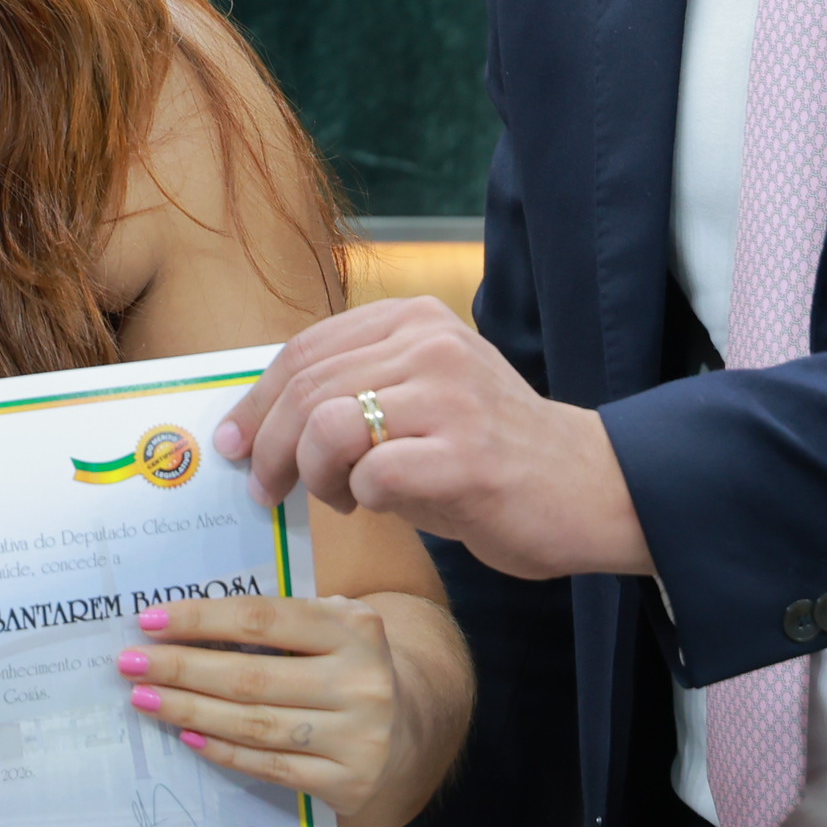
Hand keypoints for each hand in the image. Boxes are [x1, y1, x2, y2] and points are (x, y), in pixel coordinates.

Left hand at [120, 594, 423, 826]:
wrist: (410, 728)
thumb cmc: (347, 666)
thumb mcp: (332, 627)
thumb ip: (278, 621)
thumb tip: (183, 625)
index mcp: (356, 629)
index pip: (262, 620)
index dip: (201, 620)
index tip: (149, 622)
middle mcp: (363, 682)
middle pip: (251, 676)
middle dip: (181, 669)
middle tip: (130, 664)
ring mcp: (359, 738)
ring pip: (255, 724)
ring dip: (190, 711)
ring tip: (146, 699)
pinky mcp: (349, 782)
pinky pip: (270, 767)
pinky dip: (224, 750)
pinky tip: (189, 735)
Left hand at [216, 297, 649, 580]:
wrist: (591, 488)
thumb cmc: (491, 451)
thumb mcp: (423, 394)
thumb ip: (358, 388)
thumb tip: (263, 420)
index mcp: (416, 319)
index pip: (306, 350)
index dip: (258, 400)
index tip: (235, 439)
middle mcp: (432, 345)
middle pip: (306, 388)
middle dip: (269, 446)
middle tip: (264, 488)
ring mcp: (450, 396)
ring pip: (328, 424)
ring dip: (313, 474)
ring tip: (337, 497)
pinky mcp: (463, 456)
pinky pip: (371, 474)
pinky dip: (360, 497)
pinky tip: (379, 506)